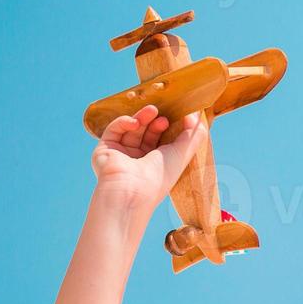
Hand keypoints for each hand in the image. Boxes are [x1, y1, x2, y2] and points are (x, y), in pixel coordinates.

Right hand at [91, 105, 206, 210]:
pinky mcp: (105, 150)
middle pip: (146, 133)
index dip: (168, 127)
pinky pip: (114, 130)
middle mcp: (137, 160)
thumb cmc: (159, 177)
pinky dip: (124, 122)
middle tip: (163, 115)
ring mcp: (121, 155)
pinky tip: (134, 122)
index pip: (160, 139)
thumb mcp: (183, 154)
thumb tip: (197, 116)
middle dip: (155, 121)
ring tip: (152, 111)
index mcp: (155, 164)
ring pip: (131, 129)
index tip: (176, 117)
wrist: (131, 192)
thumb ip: (193, 134)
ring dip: (142, 118)